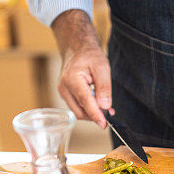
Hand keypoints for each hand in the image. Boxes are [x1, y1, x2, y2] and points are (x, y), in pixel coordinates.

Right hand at [51, 10, 111, 127]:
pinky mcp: (65, 95)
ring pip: (78, 111)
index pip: (85, 101)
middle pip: (80, 111)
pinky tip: (98, 105)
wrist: (77, 49)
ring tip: (106, 109)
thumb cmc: (90, 56)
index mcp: (72, 79)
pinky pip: (77, 107)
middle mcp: (64, 88)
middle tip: (110, 115)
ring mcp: (63, 92)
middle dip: (95, 116)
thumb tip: (105, 106)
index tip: (104, 124)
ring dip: (92, 113)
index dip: (95, 115)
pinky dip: (88, 109)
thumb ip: (104, 87)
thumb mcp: (102, 67)